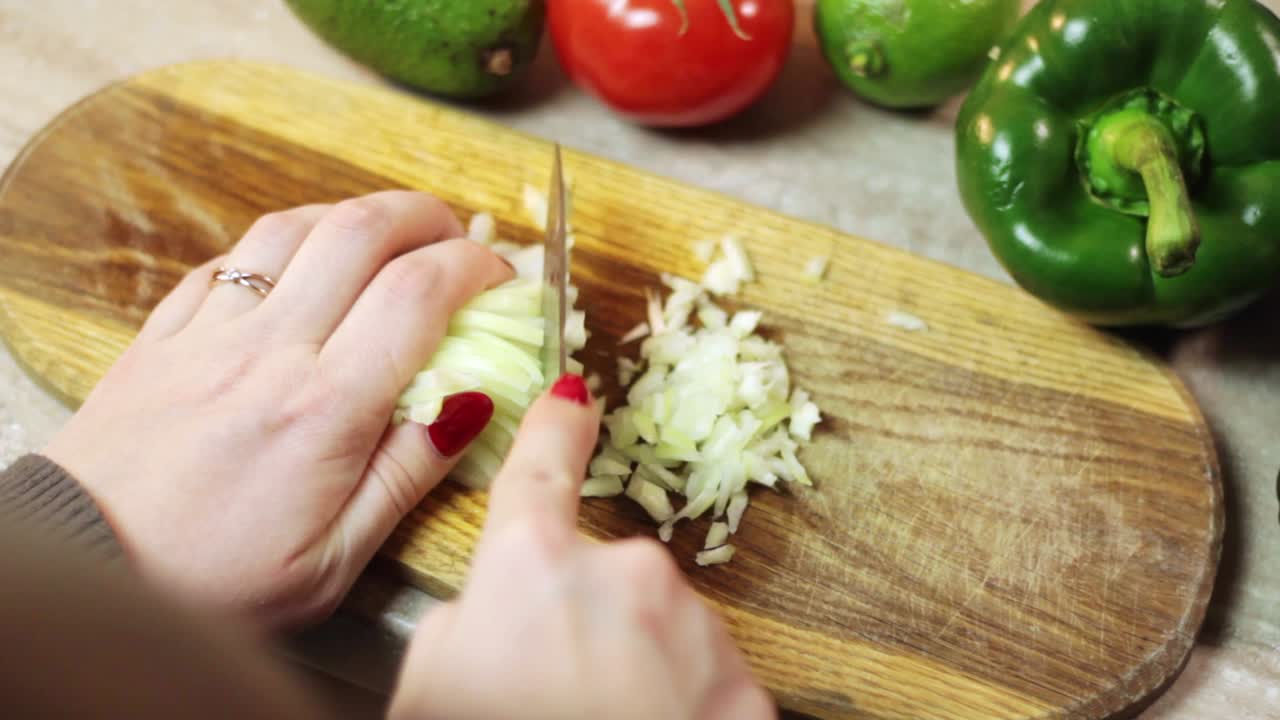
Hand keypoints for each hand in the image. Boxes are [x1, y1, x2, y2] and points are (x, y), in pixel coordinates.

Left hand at [44, 192, 511, 629]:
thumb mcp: (334, 559)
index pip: (419, 293)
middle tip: (453, 235)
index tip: (501, 276)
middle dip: (423, 216)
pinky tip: (293, 268)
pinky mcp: (160, 338)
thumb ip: (407, 474)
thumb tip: (472, 406)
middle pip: (359, 231)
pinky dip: (274, 246)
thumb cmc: (212, 583)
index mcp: (325, 407)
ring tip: (383, 233)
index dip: (475, 267)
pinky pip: (224, 260)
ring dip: (350, 214)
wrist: (92, 580)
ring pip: (288, 228)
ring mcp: (207, 335)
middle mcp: (268, 351)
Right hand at [389, 376, 775, 719]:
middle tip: (552, 695)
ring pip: (659, 632)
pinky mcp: (744, 687)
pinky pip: (703, 680)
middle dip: (584, 625)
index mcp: (533, 570)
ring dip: (635, 671)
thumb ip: (460, 627)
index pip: (540, 471)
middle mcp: (624, 577)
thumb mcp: (427, 691)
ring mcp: (694, 630)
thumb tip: (487, 612)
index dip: (554, 427)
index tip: (574, 391)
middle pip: (601, 579)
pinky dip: (680, 709)